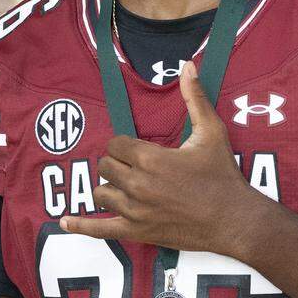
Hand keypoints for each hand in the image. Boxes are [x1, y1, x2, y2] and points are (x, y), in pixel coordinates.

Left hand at [60, 60, 263, 255]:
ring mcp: (134, 211)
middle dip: (117, 163)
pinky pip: (100, 230)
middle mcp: (137, 184)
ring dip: (109, 187)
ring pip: (100, 193)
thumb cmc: (222, 175)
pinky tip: (64, 222)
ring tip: (124, 185)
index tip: (136, 148)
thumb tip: (187, 65)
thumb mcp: (211, 132)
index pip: (115, 144)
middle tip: (134, 166)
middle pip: (106, 166)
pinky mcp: (136, 232)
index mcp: (150, 158)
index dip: (123, 144)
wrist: (233, 219)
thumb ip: (195, 98)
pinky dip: (80, 226)